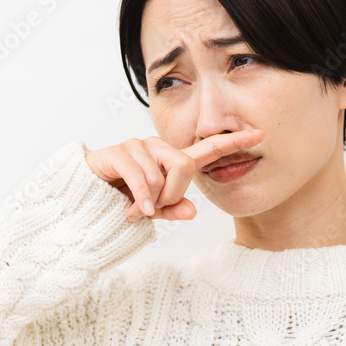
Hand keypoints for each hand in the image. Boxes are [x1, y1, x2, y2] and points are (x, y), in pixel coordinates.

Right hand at [84, 130, 265, 221]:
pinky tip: (136, 211)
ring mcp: (138, 147)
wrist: (84, 199)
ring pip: (161, 174)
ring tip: (137, 209)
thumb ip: (172, 209)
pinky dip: (141, 197)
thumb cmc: (120, 201)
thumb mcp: (153, 211)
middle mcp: (157, 148)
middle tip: (156, 208)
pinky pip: (139, 176)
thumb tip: (193, 211)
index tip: (261, 134)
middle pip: (185, 165)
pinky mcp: (118, 152)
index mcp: (171, 161)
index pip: (208, 149)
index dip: (234, 142)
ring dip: (151, 199)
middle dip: (173, 193)